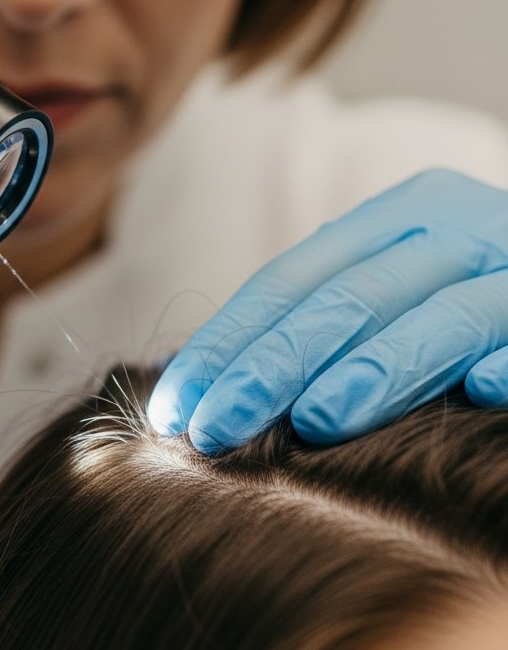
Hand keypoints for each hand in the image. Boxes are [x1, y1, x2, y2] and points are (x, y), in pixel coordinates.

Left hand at [149, 169, 507, 451]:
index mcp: (392, 220)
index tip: (175, 406)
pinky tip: (482, 394)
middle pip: (344, 300)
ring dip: (374, 370)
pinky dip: (507, 359)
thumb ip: (329, 319)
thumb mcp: (396, 288)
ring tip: (315, 422)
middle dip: (270, 367)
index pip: (289, 282)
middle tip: (216, 429)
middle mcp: (451, 229)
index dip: (226, 343)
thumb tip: (220, 388)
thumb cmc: (470, 296)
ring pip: (435, 316)